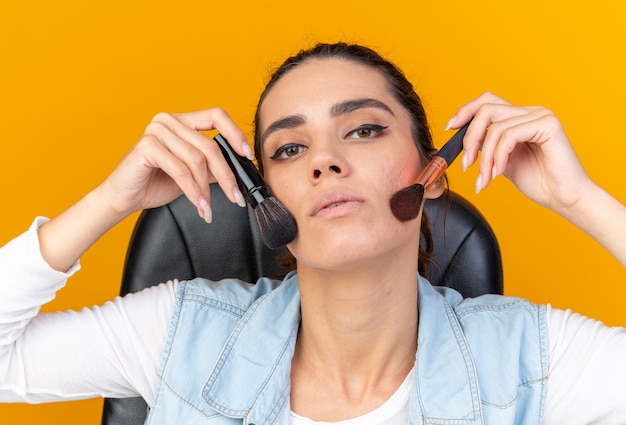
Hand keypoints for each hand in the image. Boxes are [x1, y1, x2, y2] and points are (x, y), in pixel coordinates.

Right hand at [100, 108, 250, 221]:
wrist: (124, 197)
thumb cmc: (155, 183)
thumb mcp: (193, 174)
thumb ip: (212, 167)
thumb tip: (240, 168)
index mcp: (182, 121)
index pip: (216, 115)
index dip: (235, 133)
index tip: (247, 155)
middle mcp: (169, 120)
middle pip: (210, 145)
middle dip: (226, 175)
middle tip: (235, 196)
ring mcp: (156, 130)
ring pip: (197, 160)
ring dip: (206, 189)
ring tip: (209, 207)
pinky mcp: (147, 146)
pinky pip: (180, 170)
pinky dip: (193, 191)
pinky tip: (199, 205)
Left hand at [448, 92, 592, 215]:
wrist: (565, 198)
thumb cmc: (539, 182)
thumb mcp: (502, 161)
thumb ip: (488, 147)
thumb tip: (463, 140)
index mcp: (520, 117)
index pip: (487, 101)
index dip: (465, 111)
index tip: (450, 128)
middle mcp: (531, 112)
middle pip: (486, 109)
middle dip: (469, 138)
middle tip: (466, 165)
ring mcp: (541, 116)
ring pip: (495, 127)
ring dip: (484, 158)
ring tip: (485, 179)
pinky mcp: (548, 125)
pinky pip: (509, 135)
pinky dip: (498, 156)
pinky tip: (498, 173)